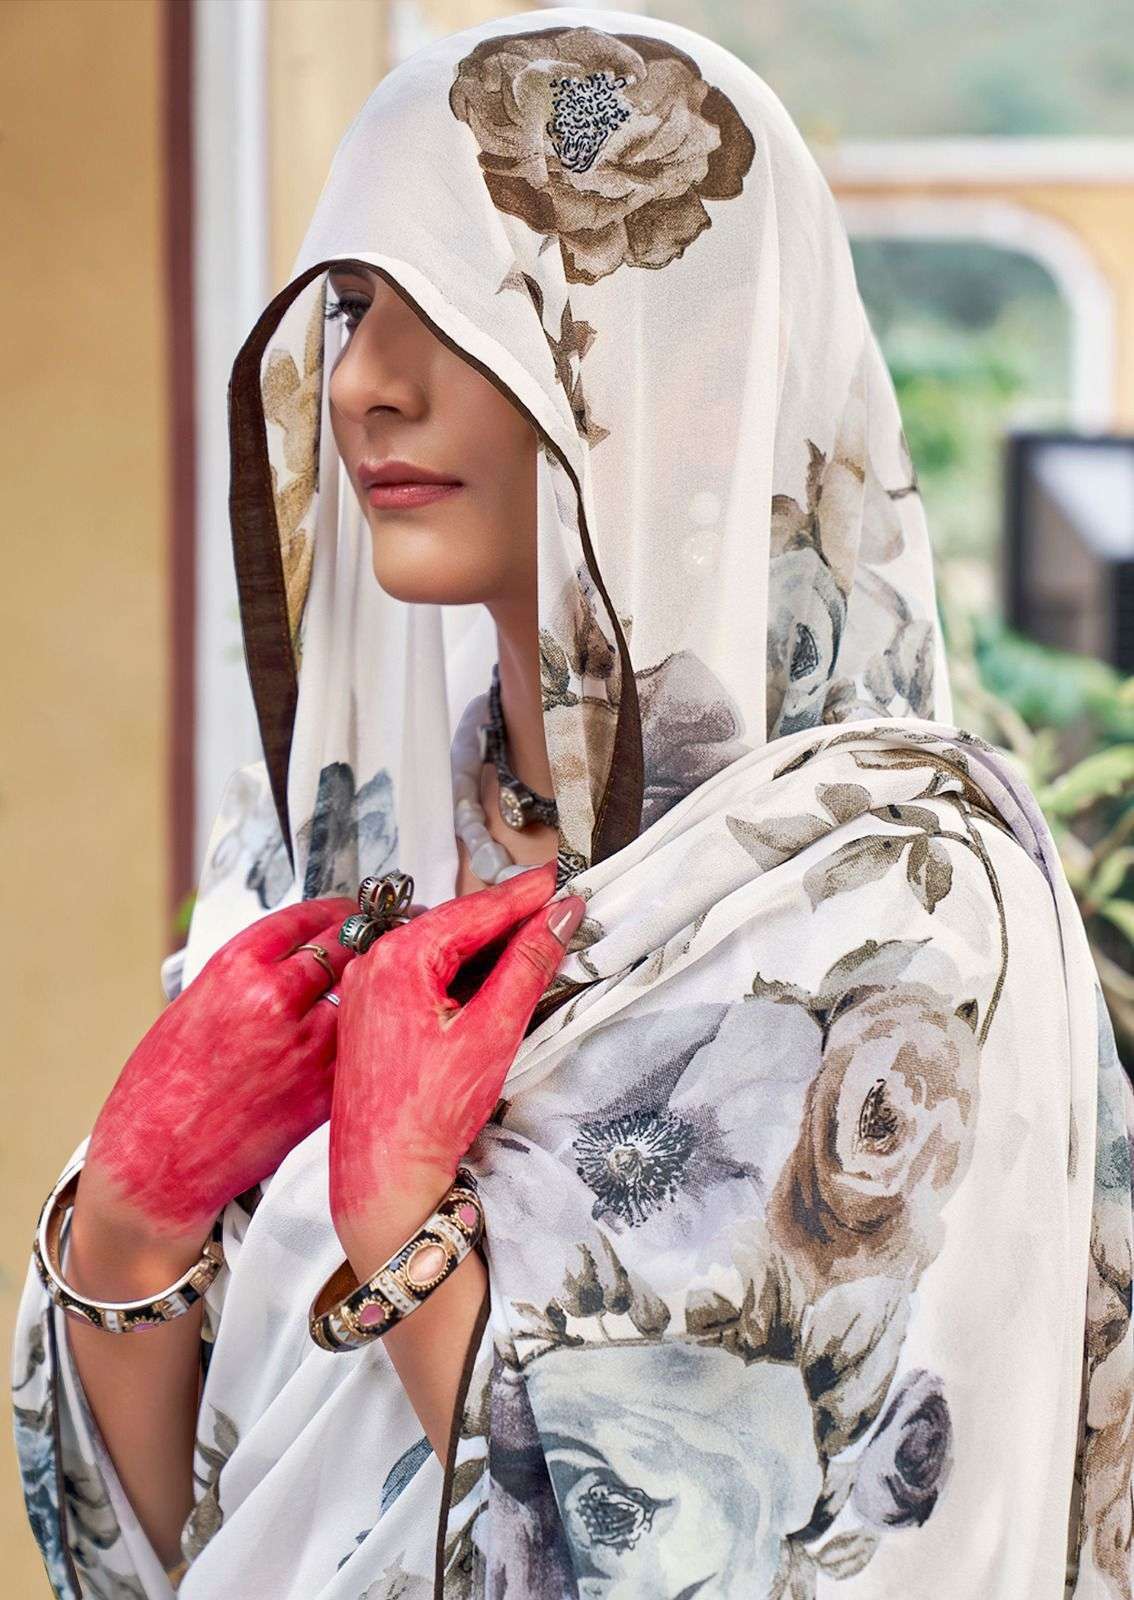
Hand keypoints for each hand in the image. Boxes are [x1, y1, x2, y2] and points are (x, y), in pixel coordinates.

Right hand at [81, 896, 364, 1244]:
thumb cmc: (164, 1086)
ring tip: (386, 978)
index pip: (306, 918)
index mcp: (236, 969)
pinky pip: (359, 1046)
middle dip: (366, 935)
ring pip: (363, 994)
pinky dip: (367, 1033)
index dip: (336, 909)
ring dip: (374, 984)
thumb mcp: (195, 1005)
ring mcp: (305, 1045)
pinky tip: (373, 1029)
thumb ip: (247, 976)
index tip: (347, 909)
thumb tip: (295, 957)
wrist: (157, 1160)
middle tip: (383, 930)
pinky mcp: (323, 1089)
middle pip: (345, 945)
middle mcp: (274, 999)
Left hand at [329, 860, 585, 1249]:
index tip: (562, 878)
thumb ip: (529, 965)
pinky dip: (462, 969)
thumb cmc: (427, 1113)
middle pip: (458, 923)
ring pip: (442, 946)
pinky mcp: (371, 1010)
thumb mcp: (493, 1030)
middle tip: (560, 910)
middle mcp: (374, 961)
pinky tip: (493, 979)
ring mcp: (368, 985)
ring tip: (536, 942)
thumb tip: (559, 918)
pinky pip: (423, 971)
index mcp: (399, 957)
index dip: (527, 893)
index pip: (478, 908)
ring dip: (487, 944)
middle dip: (510, 918)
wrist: (381, 1174)